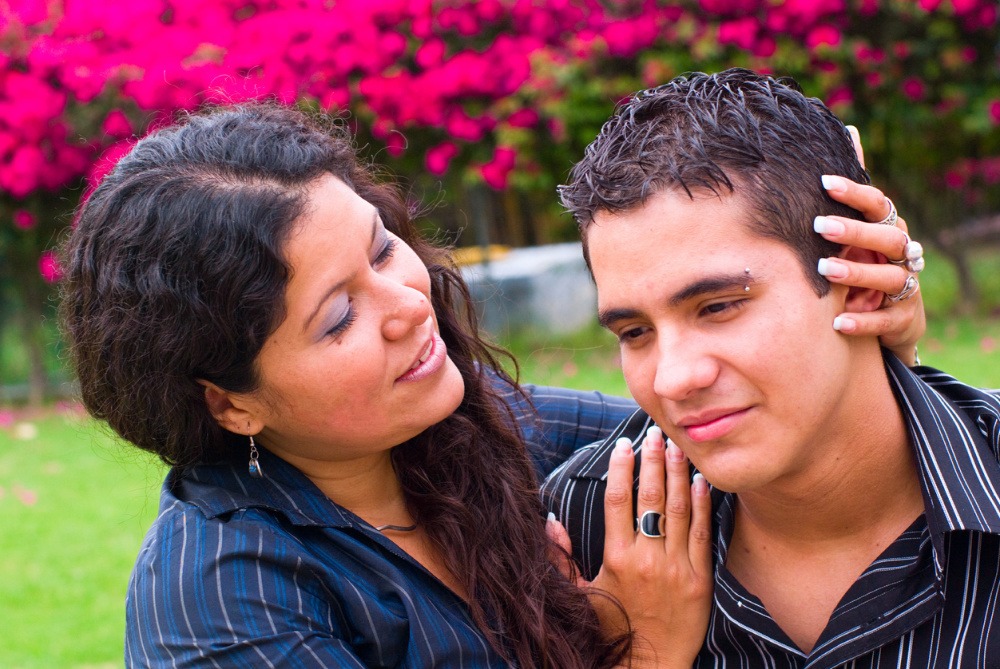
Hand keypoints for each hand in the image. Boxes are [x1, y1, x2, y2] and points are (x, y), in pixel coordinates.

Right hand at [549, 427, 712, 667]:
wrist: (649, 666)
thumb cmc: (611, 630)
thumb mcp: (578, 594)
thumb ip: (561, 557)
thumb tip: (550, 520)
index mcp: (616, 559)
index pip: (618, 500)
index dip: (622, 468)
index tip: (624, 445)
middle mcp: (647, 559)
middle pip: (652, 498)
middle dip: (654, 461)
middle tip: (656, 434)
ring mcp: (677, 569)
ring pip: (680, 510)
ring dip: (679, 474)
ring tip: (678, 448)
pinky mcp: (700, 580)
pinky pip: (703, 534)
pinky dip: (703, 505)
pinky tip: (701, 482)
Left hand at [815, 125, 925, 366]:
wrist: (891, 317)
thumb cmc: (865, 262)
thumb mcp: (855, 229)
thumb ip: (850, 190)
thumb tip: (848, 129)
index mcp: (888, 228)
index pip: (877, 204)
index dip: (854, 193)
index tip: (823, 183)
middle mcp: (903, 254)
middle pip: (888, 237)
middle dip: (855, 231)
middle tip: (820, 226)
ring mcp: (906, 287)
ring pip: (890, 277)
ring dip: (857, 272)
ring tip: (824, 271)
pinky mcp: (903, 319)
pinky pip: (886, 321)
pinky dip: (862, 321)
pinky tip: (837, 320)